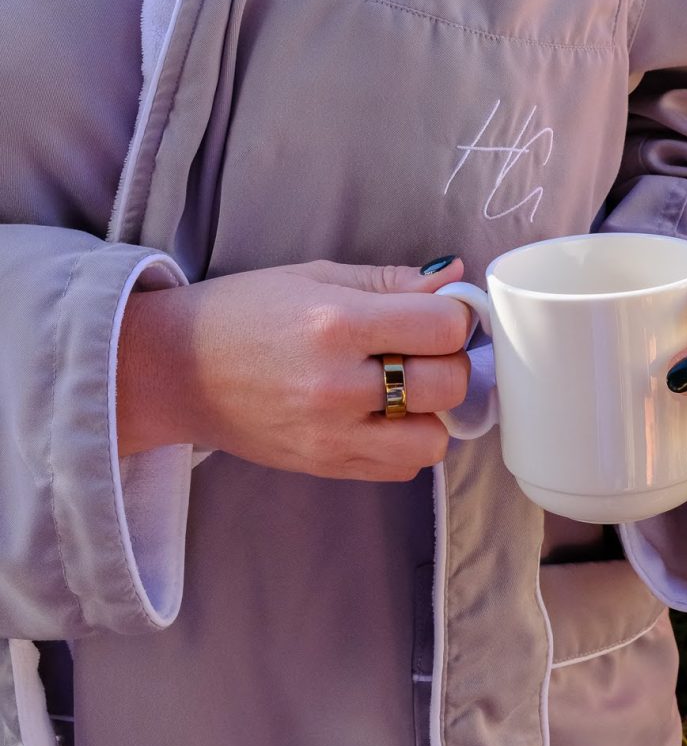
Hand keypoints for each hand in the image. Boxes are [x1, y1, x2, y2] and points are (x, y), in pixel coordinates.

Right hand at [116, 257, 471, 480]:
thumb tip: (456, 276)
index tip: (439, 313)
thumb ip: (391, 281)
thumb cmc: (241, 313)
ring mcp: (331, 435)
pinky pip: (401, 468)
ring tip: (404, 390)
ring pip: (433, 441)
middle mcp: (336, 385)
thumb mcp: (314, 276)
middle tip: (423, 350)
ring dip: (432, 414)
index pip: (443, 327)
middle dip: (450, 362)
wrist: (171, 371)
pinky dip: (404, 443)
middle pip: (448, 384)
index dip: (455, 316)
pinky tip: (380, 416)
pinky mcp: (325, 466)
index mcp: (335, 323)